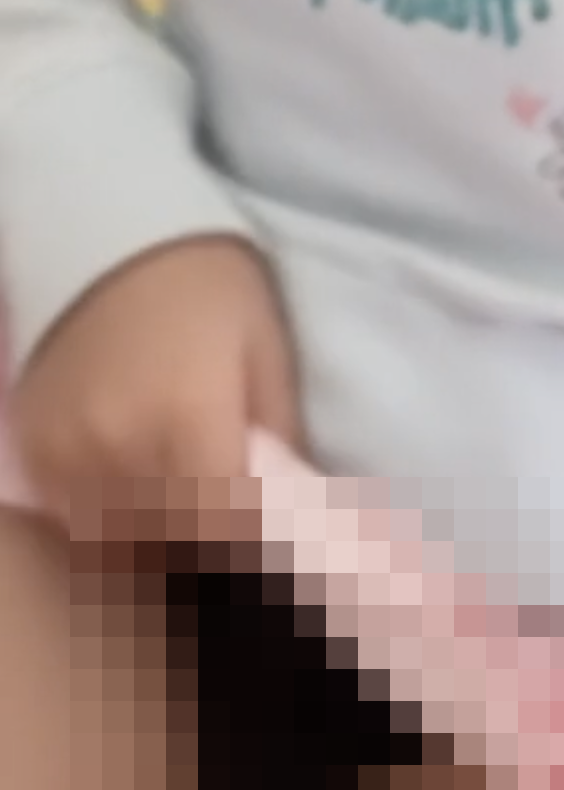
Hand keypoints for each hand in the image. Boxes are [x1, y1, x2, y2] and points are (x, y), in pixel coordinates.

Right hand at [9, 236, 302, 555]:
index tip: (270, 555)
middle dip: (203, 554)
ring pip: (112, 542)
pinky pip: (70, 517)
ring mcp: (65, 451)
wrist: (112, 235)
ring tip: (190, 527)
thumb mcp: (266, 350)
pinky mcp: (33, 448)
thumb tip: (304, 505)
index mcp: (189, 418)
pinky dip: (108, 522)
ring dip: (153, 546)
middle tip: (233, 545)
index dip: (248, 554)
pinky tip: (141, 502)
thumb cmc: (212, 287)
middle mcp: (118, 445)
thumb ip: (280, 435)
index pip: (221, 531)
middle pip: (164, 547)